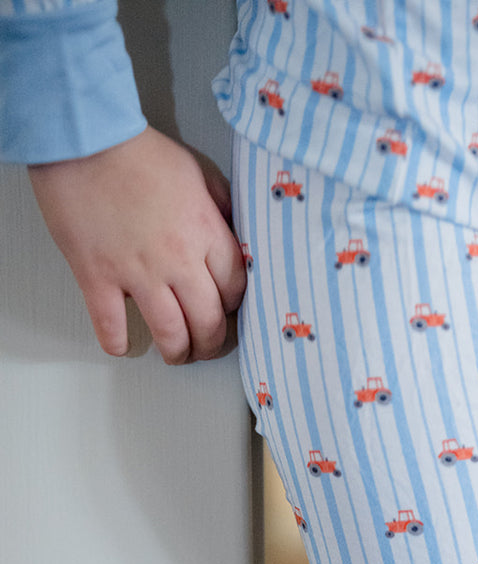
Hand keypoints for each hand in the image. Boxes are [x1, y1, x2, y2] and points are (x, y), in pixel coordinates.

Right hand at [27, 126, 246, 364]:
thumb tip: (232, 231)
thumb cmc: (138, 150)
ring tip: (175, 354)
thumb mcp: (198, 171)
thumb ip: (220, 206)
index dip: (234, 306)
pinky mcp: (97, 277)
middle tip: (206, 346)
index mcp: (205, 233)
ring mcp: (137, 273)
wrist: (84, 136)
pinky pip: (111, 326)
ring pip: (170, 334)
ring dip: (177, 352)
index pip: (235, 289)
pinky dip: (118, 343)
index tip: (226, 310)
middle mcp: (177, 260)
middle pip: (208, 321)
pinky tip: (123, 345)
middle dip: (211, 343)